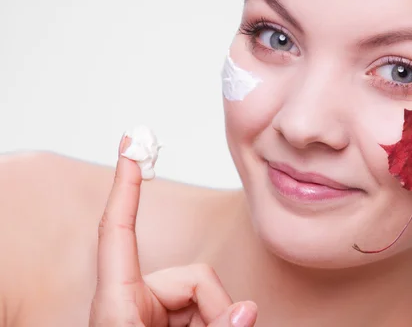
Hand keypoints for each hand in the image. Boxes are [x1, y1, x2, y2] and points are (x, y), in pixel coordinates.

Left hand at [89, 135, 256, 326]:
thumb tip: (247, 309)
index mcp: (117, 300)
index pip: (118, 230)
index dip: (124, 186)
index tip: (130, 148)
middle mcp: (136, 298)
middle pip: (193, 273)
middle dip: (213, 304)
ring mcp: (154, 310)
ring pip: (205, 288)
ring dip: (216, 316)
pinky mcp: (169, 320)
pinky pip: (207, 306)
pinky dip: (216, 320)